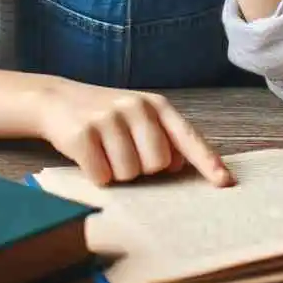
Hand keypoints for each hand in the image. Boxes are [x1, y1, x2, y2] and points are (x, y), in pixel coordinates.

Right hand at [35, 79, 233, 186]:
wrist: (57, 100)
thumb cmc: (107, 116)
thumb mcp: (140, 119)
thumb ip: (164, 138)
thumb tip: (180, 164)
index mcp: (157, 105)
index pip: (188, 136)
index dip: (207, 161)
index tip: (225, 182)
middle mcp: (137, 108)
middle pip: (157, 164)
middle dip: (142, 169)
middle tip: (124, 152)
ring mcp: (110, 119)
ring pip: (129, 174)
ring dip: (117, 173)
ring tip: (105, 152)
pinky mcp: (83, 134)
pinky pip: (102, 176)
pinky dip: (96, 175)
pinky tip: (89, 156)